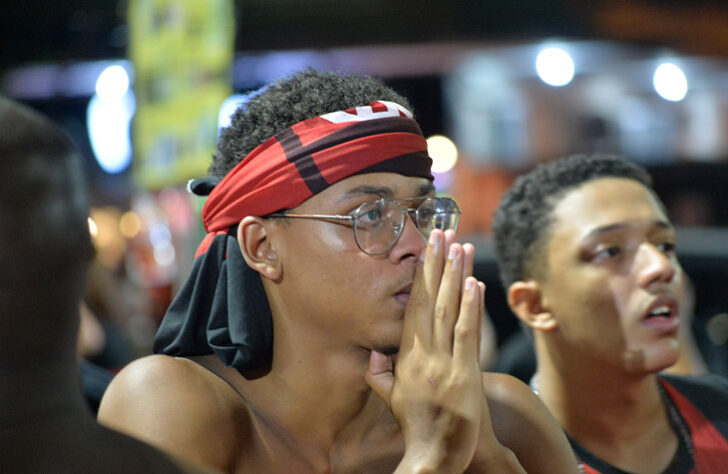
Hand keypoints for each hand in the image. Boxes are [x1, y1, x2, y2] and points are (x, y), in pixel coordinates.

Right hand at [366, 229, 485, 472]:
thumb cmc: (416, 426)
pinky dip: (470, 307)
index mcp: (404, 358)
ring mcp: (443, 364)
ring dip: (454, 276)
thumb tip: (374, 350)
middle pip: (428, 301)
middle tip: (441, 232)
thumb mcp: (391, 398)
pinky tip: (474, 283)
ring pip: (447, 311)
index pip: (412, 308)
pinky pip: (466, 335)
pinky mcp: (465, 375)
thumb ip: (379, 373)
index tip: (425, 251)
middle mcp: (421, 356)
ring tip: (459, 245)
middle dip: (435, 264)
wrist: (434, 457)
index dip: (420, 277)